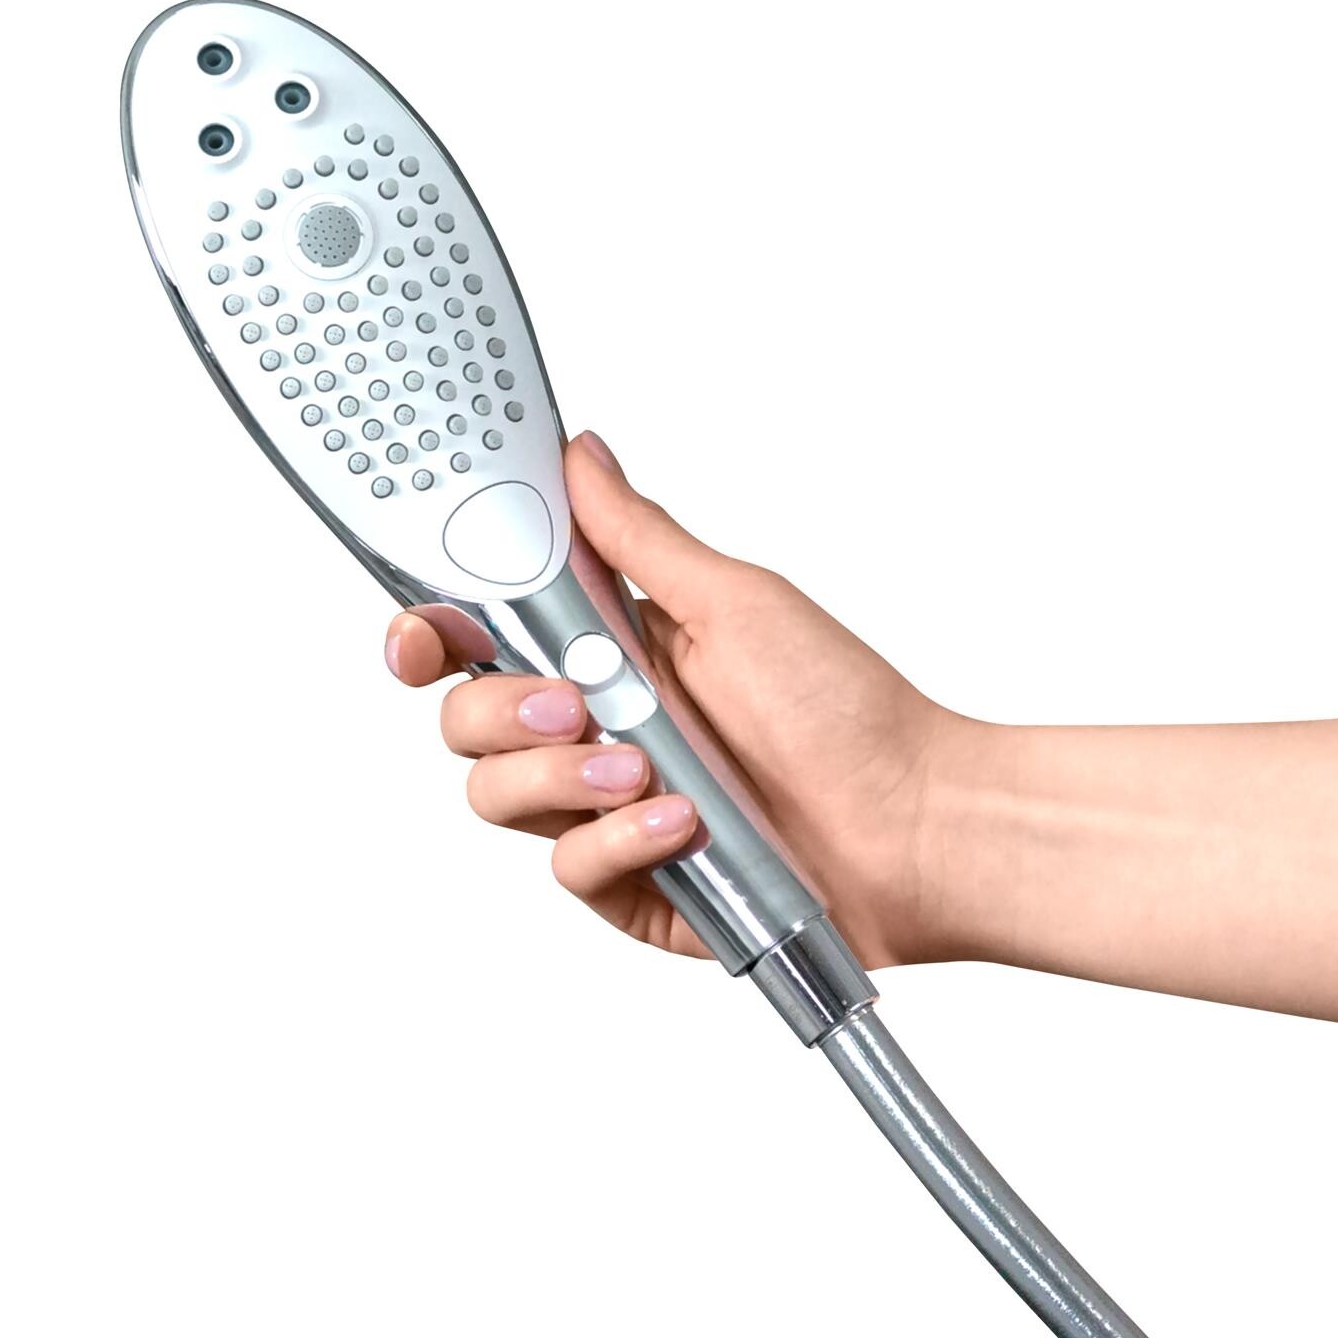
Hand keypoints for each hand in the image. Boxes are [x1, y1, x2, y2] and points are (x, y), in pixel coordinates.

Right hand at [383, 431, 966, 966]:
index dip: (430, 636)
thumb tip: (582, 454)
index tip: (424, 636)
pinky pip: (566, 868)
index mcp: (609, 651)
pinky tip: (681, 826)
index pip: (480, 639)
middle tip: (578, 703)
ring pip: (497, 795)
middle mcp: (596, 729)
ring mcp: (604, 809)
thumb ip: (637, 537)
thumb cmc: (845, 709)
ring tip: (645, 770)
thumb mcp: (734, 601)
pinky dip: (616, 843)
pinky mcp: (627, 883)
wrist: (913, 826)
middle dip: (503, 710)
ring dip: (560, 778)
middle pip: (467, 720)